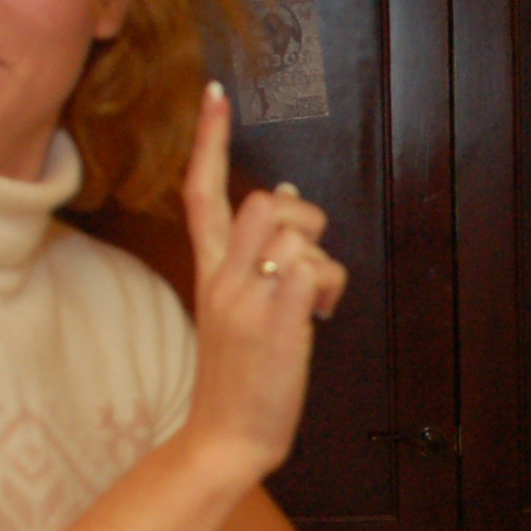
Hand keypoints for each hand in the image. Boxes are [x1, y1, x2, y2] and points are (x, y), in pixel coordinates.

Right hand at [176, 83, 346, 478]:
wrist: (225, 437)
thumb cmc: (239, 375)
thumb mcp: (234, 309)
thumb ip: (252, 259)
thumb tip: (280, 197)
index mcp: (209, 273)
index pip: (202, 193)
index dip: (211, 141)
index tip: (216, 93)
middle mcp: (223, 280)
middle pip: (260, 202)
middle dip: (299, 214)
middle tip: (308, 256)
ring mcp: (249, 303)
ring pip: (294, 234)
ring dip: (321, 259)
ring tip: (315, 301)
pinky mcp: (278, 327)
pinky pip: (313, 273)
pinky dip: (329, 288)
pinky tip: (321, 317)